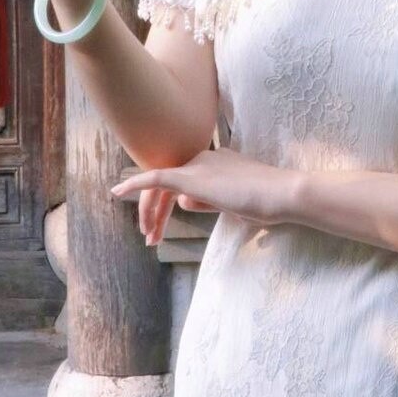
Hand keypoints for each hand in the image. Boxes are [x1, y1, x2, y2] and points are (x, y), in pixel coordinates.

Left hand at [111, 148, 295, 244]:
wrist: (280, 194)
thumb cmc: (266, 201)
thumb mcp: (233, 202)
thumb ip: (207, 199)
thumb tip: (183, 201)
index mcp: (217, 161)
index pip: (186, 183)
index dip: (169, 205)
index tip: (162, 225)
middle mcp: (204, 158)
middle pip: (169, 185)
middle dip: (155, 212)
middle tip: (151, 238)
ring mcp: (198, 165)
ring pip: (161, 187)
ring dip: (150, 213)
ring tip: (149, 237)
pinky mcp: (192, 177)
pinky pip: (155, 178)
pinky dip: (135, 184)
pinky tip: (118, 192)